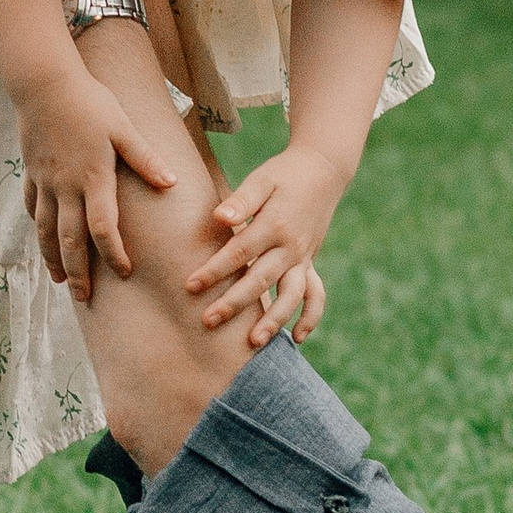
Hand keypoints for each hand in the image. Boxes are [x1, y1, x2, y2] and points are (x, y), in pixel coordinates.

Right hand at [18, 66, 180, 302]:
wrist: (44, 85)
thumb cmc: (90, 103)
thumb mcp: (124, 128)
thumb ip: (145, 158)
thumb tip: (170, 183)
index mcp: (94, 178)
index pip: (103, 228)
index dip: (113, 253)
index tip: (125, 272)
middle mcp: (66, 187)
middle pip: (70, 240)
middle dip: (78, 272)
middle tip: (83, 297)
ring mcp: (46, 182)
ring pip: (46, 230)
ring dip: (52, 258)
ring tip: (59, 281)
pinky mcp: (32, 173)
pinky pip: (34, 208)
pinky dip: (39, 228)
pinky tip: (43, 240)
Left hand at [188, 143, 347, 345]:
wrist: (323, 170)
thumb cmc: (283, 174)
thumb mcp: (262, 179)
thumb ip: (241, 200)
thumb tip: (219, 218)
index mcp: (275, 224)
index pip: (240, 252)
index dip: (215, 270)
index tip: (189, 285)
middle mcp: (292, 246)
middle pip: (261, 280)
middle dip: (233, 303)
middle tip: (206, 321)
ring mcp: (303, 257)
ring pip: (291, 295)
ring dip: (273, 320)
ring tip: (252, 342)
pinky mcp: (310, 263)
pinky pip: (316, 295)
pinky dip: (310, 317)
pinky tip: (296, 338)